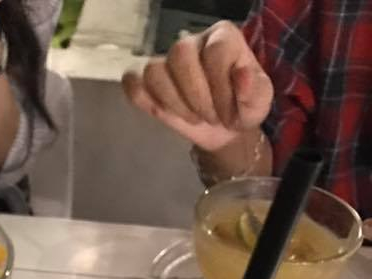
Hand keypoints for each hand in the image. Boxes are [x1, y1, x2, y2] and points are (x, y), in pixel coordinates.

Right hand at [122, 21, 272, 152]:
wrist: (225, 129)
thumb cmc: (242, 109)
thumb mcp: (259, 103)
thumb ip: (255, 89)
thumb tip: (243, 75)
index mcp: (223, 37)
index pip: (213, 52)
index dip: (220, 89)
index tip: (228, 114)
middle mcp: (193, 41)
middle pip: (179, 55)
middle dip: (195, 97)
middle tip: (209, 117)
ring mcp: (167, 60)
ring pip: (154, 70)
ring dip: (172, 102)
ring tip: (190, 116)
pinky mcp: (148, 81)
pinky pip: (132, 81)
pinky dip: (142, 98)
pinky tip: (161, 112)